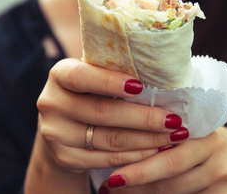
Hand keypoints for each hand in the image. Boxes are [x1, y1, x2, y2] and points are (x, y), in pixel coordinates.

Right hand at [24, 58, 189, 192]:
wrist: (59, 129)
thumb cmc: (87, 94)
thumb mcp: (92, 77)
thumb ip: (112, 71)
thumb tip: (159, 68)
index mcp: (59, 74)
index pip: (82, 76)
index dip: (110, 82)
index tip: (141, 87)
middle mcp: (51, 103)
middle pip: (103, 112)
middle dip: (144, 117)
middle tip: (175, 120)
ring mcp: (55, 133)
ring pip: (109, 139)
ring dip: (146, 139)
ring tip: (173, 137)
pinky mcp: (64, 158)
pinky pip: (106, 159)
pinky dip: (135, 156)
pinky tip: (155, 151)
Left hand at [100, 127, 226, 193]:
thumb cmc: (214, 147)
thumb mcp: (198, 132)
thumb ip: (169, 131)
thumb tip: (122, 134)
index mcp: (205, 132)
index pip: (166, 146)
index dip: (137, 158)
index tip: (110, 167)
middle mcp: (217, 155)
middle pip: (169, 171)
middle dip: (136, 180)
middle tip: (109, 185)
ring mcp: (224, 180)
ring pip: (176, 192)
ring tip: (117, 193)